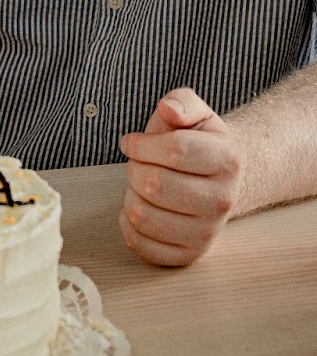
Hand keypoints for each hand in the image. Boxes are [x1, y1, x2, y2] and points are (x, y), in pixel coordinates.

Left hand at [118, 88, 243, 266]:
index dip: (141, 144)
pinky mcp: (189, 254)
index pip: (174, 150)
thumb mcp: (195, 112)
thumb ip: (181, 101)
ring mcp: (208, 232)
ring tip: (141, 186)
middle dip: (134, 168)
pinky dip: (128, 225)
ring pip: (143, 215)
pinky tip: (140, 207)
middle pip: (154, 184)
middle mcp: (223, 200)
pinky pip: (142, 245)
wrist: (218, 179)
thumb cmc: (198, 142)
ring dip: (130, 195)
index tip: (131, 142)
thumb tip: (169, 110)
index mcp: (228, 160)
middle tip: (139, 164)